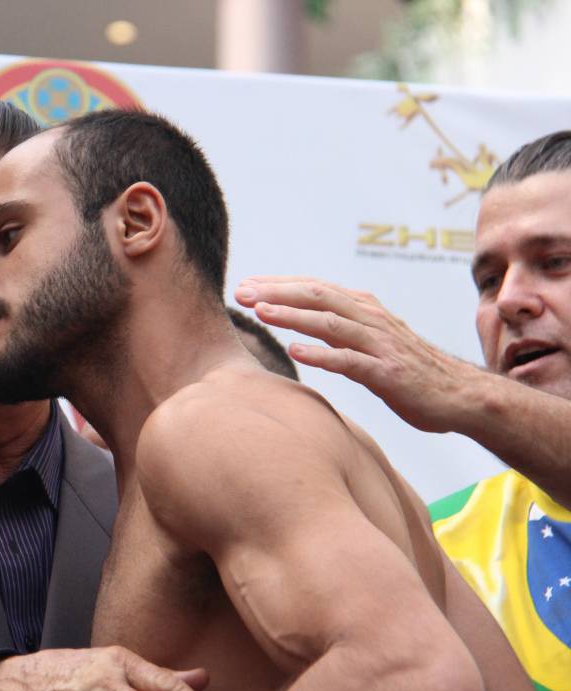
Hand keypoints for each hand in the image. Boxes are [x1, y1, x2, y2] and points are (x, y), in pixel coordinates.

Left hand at [234, 276, 482, 432]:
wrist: (461, 395)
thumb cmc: (410, 370)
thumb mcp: (371, 341)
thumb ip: (340, 328)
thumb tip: (301, 321)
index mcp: (365, 309)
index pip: (315, 288)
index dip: (278, 284)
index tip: (245, 284)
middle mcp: (371, 320)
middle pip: (318, 296)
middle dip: (276, 292)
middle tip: (240, 291)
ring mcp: (381, 345)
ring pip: (331, 323)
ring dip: (293, 316)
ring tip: (260, 312)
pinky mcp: (388, 373)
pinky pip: (351, 362)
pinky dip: (322, 354)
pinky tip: (295, 351)